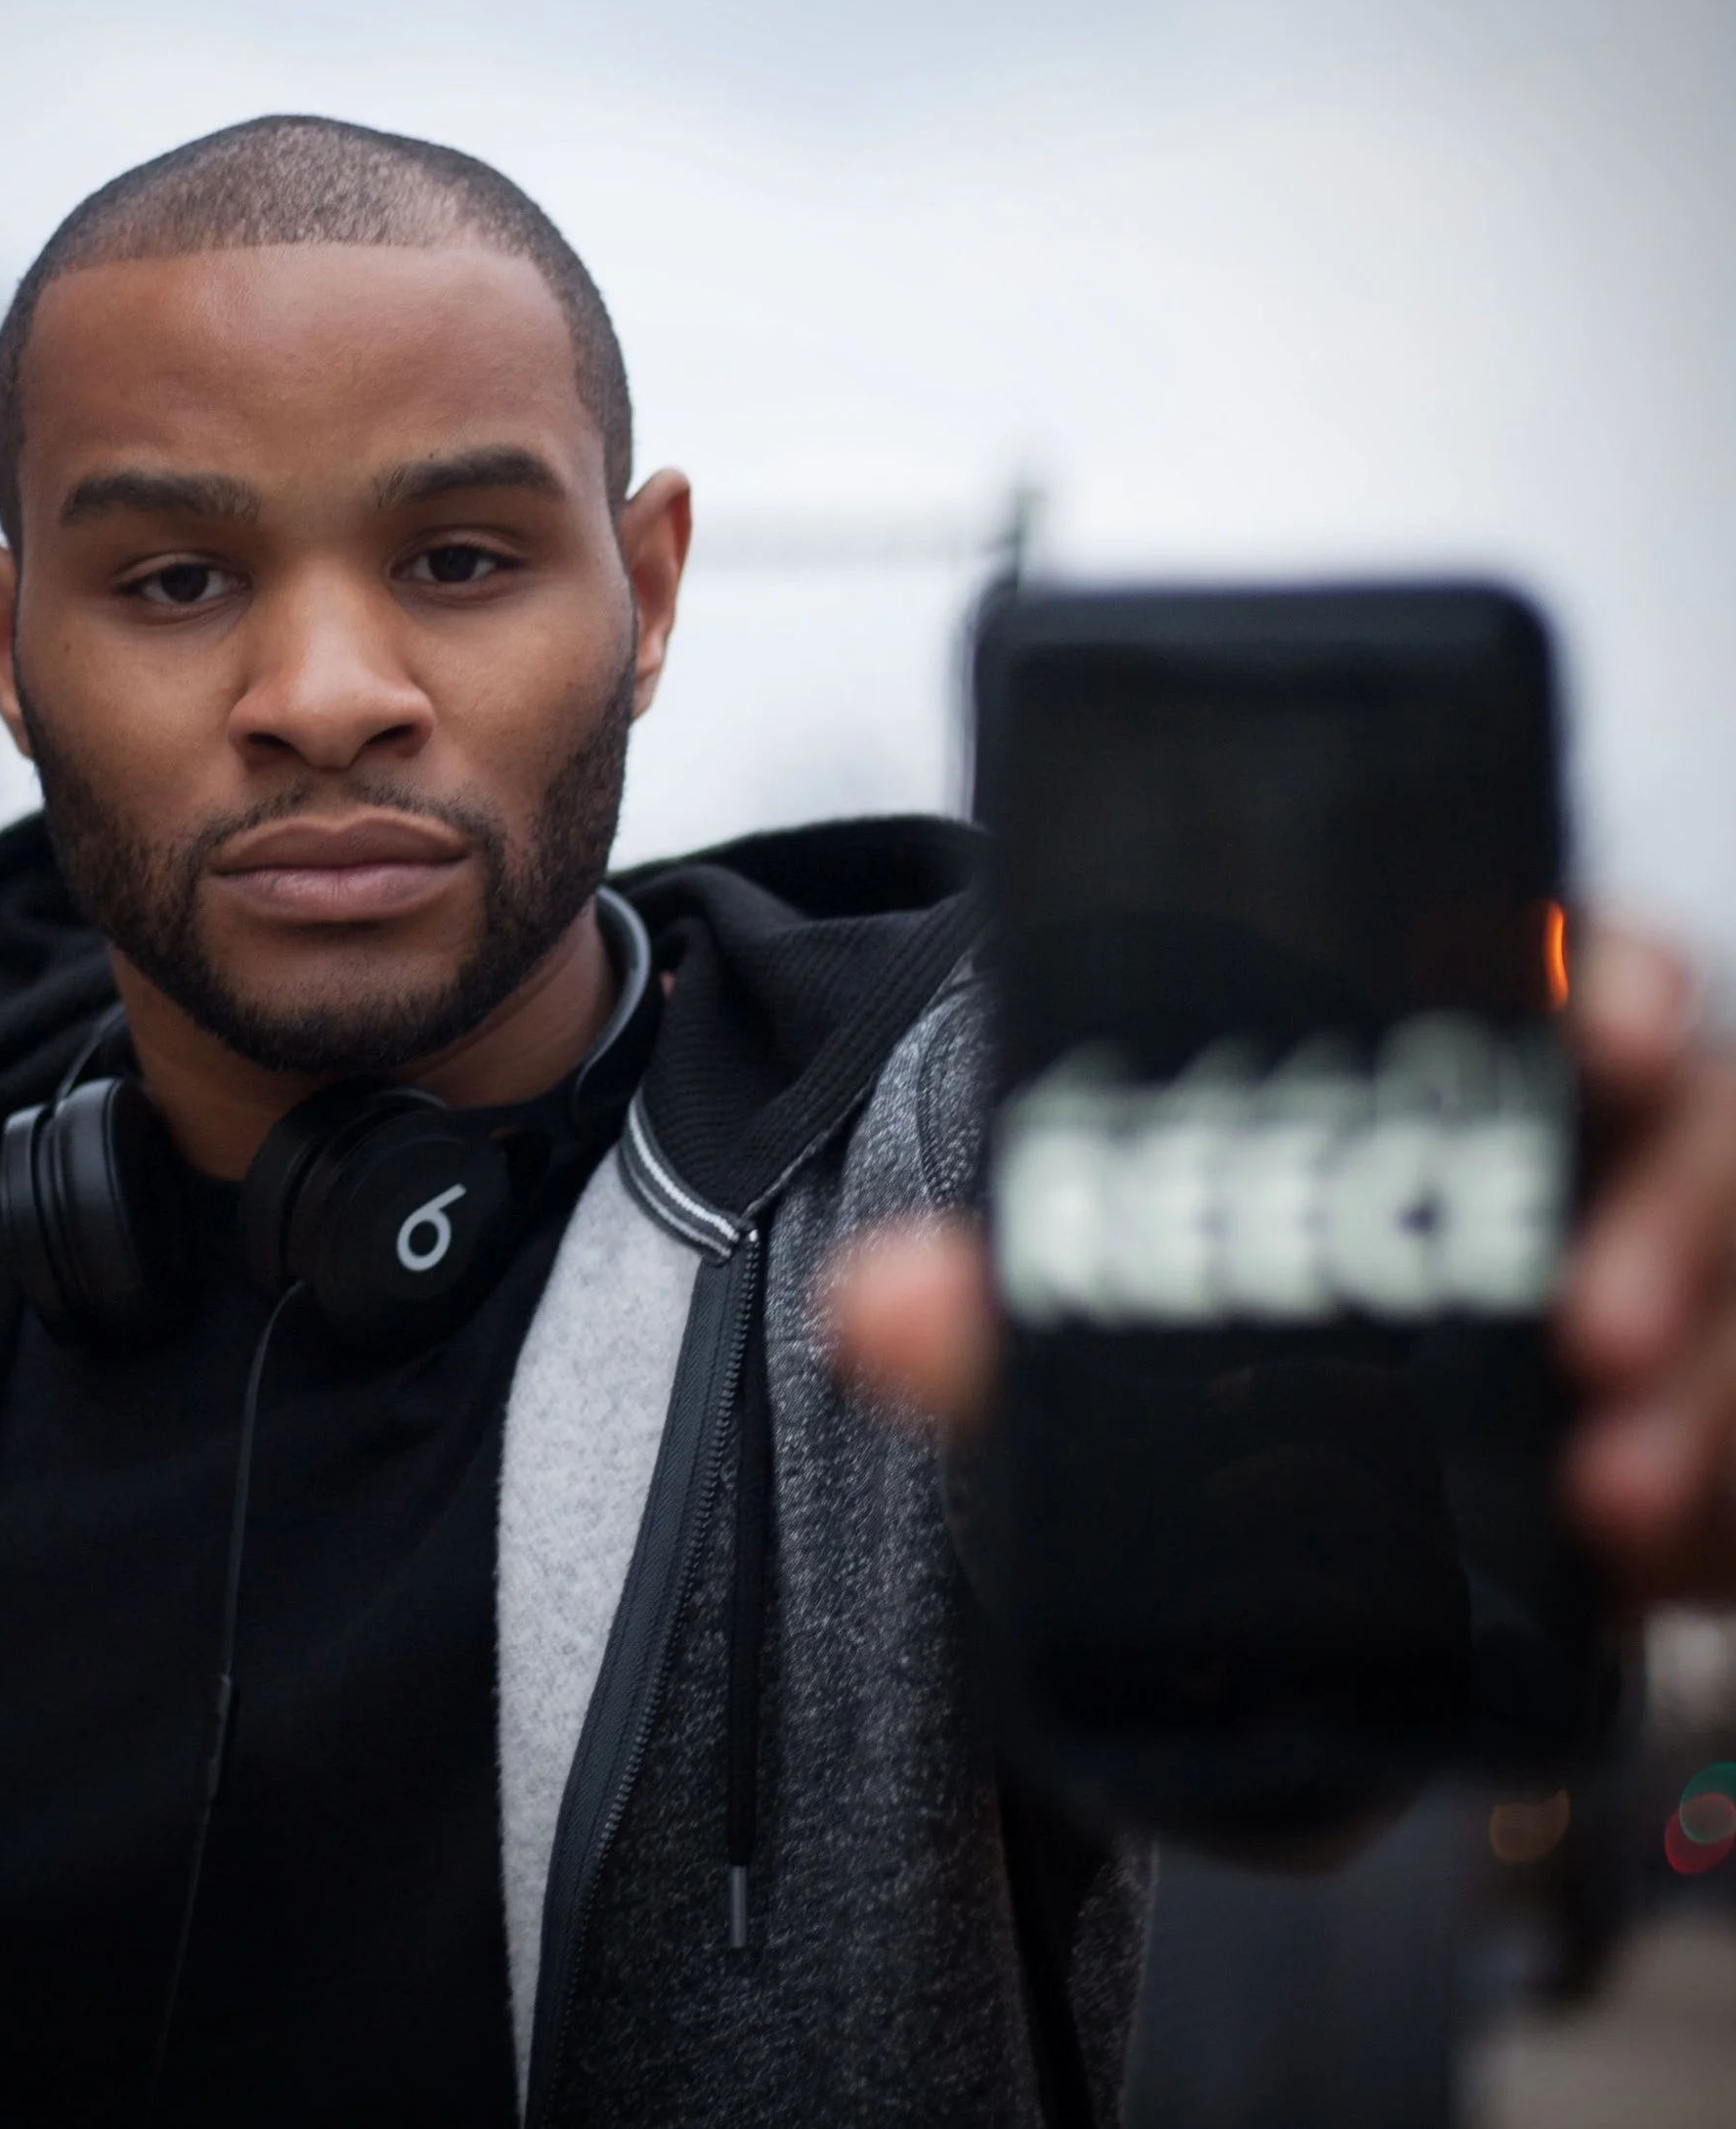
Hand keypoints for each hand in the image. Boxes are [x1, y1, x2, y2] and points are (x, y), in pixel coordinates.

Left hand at [828, 921, 1735, 1608]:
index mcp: (1470, 1068)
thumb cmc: (1209, 1343)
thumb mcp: (1109, 1325)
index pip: (1580, 968)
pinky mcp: (1706, 1432)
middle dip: (1675, 1219)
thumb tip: (871, 1302)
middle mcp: (1605, 1162)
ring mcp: (1675, 1295)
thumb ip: (1005, 1315)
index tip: (1595, 1019)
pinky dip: (1716, 1509)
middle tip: (1586, 1325)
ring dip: (1712, 1395)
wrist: (1270, 1511)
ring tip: (1612, 1499)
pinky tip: (1644, 1554)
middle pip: (1704, 1137)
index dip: (1612, 974)